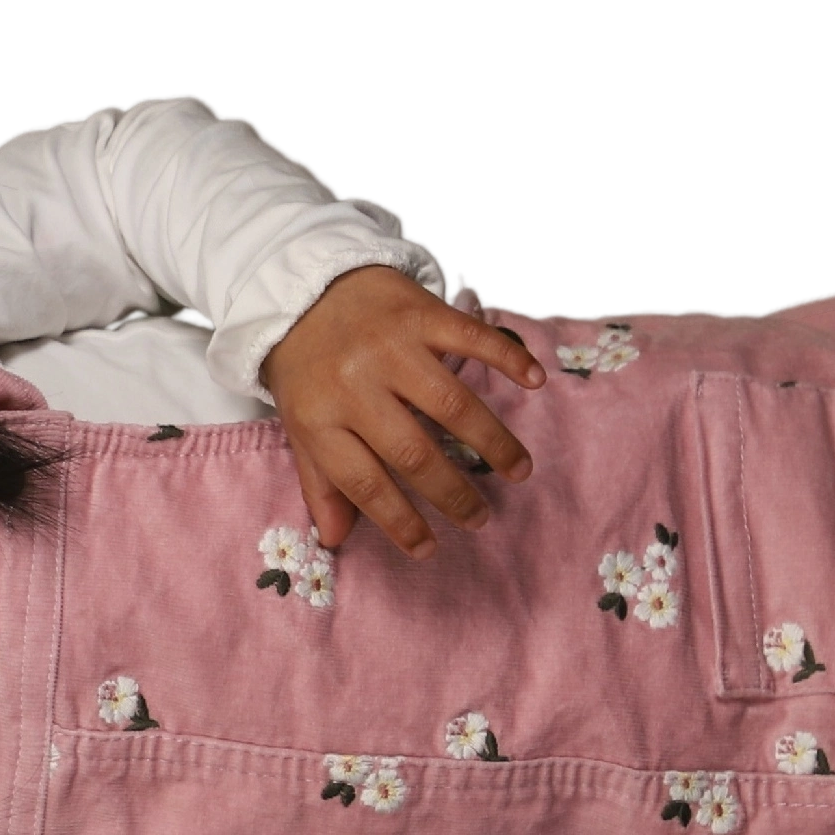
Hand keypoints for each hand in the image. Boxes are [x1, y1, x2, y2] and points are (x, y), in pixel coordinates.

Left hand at [257, 264, 545, 558]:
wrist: (299, 286)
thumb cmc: (305, 367)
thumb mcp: (299, 426)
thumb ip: (320, 482)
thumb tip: (335, 540)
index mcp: (320, 419)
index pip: (364, 484)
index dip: (399, 521)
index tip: (430, 549)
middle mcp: (354, 385)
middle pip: (413, 453)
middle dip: (453, 493)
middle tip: (481, 517)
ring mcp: (389, 346)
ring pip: (450, 403)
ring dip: (491, 441)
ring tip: (518, 470)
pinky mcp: (419, 312)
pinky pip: (470, 338)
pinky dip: (507, 358)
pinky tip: (534, 382)